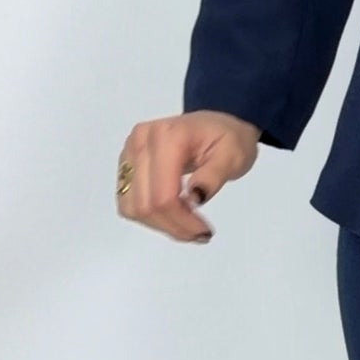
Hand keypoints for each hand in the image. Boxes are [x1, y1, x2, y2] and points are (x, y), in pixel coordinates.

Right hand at [116, 109, 258, 241]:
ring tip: (187, 225)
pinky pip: (128, 203)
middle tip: (199, 233)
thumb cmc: (228, 138)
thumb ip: (214, 176)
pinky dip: (149, 217)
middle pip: (145, 204)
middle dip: (173, 226)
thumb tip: (195, 197)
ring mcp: (128, 153)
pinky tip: (172, 215)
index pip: (164, 194)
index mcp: (167, 136)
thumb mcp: (234, 155)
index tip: (204, 231)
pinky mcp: (125, 165)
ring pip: (132, 208)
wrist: (214, 125)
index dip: (182, 221)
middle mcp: (140, 141)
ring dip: (159, 225)